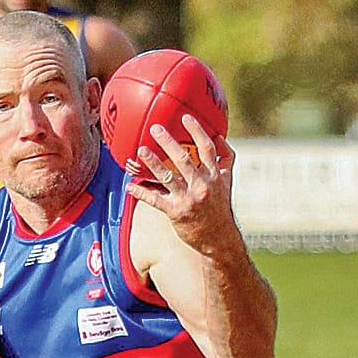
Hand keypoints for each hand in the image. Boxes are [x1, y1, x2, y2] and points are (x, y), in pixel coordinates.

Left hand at [123, 116, 235, 245]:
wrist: (219, 240)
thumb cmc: (219, 208)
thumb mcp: (227, 183)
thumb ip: (225, 159)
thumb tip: (220, 136)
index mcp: (214, 176)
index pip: (207, 149)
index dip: (197, 132)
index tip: (185, 117)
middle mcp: (202, 185)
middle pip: (184, 159)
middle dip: (169, 143)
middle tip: (155, 128)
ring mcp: (188, 199)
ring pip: (168, 177)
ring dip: (153, 163)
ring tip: (140, 151)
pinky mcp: (176, 212)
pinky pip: (156, 200)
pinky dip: (142, 193)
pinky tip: (130, 187)